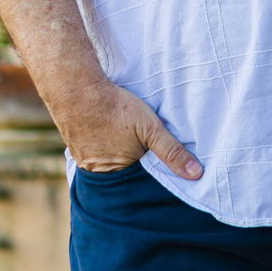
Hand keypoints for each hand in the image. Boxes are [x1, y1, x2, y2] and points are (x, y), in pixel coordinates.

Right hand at [53, 76, 202, 178]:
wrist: (78, 89)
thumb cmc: (117, 109)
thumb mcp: (152, 129)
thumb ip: (172, 152)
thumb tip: (196, 174)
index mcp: (117, 173)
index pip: (139, 181)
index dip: (150, 172)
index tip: (159, 162)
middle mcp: (97, 172)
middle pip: (123, 173)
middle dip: (134, 164)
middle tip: (141, 147)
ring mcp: (83, 159)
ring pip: (107, 161)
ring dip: (117, 153)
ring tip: (125, 138)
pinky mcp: (74, 145)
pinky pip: (93, 150)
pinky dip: (103, 144)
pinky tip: (108, 132)